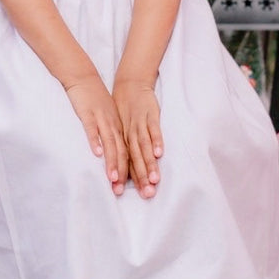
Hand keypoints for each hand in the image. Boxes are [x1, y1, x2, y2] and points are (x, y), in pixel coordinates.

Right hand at [63, 74, 128, 194]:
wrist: (84, 78)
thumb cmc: (95, 100)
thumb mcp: (107, 118)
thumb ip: (111, 135)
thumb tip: (113, 155)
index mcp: (119, 127)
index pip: (128, 153)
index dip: (133, 172)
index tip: (136, 189)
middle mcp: (114, 125)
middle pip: (123, 152)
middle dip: (125, 173)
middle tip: (126, 191)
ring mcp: (102, 119)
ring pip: (111, 143)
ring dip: (113, 162)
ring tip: (114, 179)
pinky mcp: (89, 113)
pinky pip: (93, 129)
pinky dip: (96, 141)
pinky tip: (97, 153)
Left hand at [112, 78, 162, 197]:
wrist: (129, 84)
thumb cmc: (123, 110)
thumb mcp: (119, 128)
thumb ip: (123, 147)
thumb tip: (123, 170)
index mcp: (121, 139)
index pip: (124, 162)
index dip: (123, 178)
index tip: (122, 194)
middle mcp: (129, 134)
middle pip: (135, 159)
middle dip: (141, 178)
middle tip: (147, 194)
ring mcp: (140, 125)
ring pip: (144, 147)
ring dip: (149, 164)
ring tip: (155, 180)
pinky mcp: (150, 115)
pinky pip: (154, 129)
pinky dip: (156, 140)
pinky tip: (159, 153)